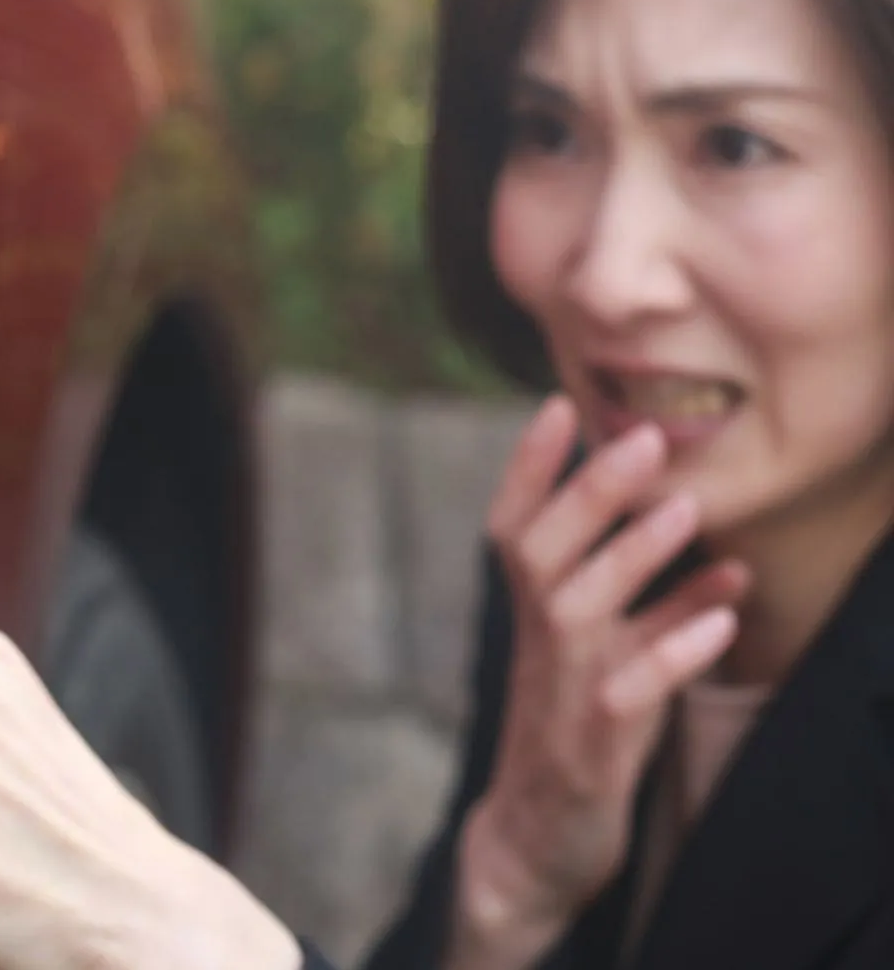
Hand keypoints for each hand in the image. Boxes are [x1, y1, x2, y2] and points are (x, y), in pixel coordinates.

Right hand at [449, 397, 749, 967]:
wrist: (537, 838)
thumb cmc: (579, 733)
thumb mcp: (616, 660)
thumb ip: (660, 609)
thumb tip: (728, 557)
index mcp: (534, 615)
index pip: (513, 526)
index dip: (529, 467)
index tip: (559, 403)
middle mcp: (537, 643)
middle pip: (540, 551)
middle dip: (588, 492)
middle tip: (640, 435)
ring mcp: (557, 692)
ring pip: (579, 610)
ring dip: (632, 557)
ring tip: (685, 508)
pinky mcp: (589, 746)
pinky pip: (628, 691)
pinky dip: (672, 650)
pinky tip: (722, 619)